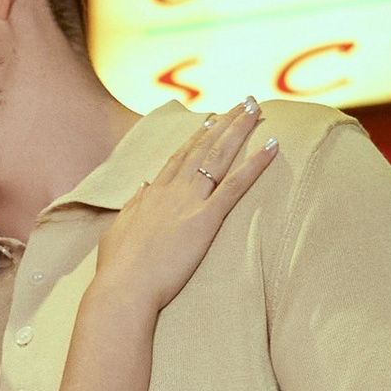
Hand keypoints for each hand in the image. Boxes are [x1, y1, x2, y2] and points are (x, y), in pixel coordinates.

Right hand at [90, 99, 276, 317]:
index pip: (180, 156)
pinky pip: (236, 185)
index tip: (213, 119)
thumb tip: (143, 186)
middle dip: (227, 121)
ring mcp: (189, 202)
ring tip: (257, 108)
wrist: (123, 288)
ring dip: (240, 128)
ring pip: (220, 155)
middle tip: (245, 101)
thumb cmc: (118, 269)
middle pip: (204, 146)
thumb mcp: (119, 230)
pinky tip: (272, 147)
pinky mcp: (206, 219)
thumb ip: (133, 206)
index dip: (199, 136)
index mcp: (152, 194)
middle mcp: (172, 189)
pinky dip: (256, 164)